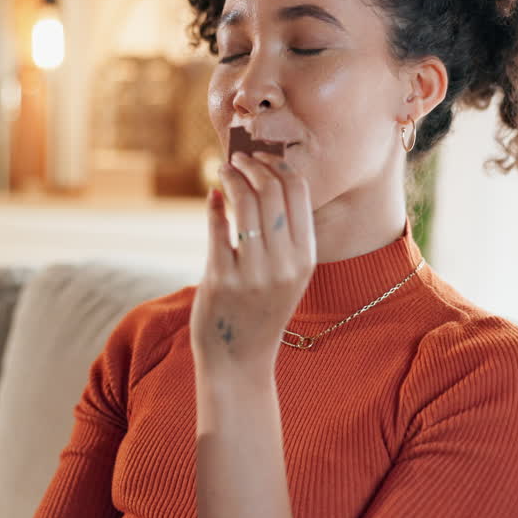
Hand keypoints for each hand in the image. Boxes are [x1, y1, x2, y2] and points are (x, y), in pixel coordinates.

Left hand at [190, 150, 316, 375]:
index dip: (278, 165)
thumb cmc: (262, 310)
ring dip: (231, 178)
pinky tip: (212, 197)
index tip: (262, 157)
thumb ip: (283, 233)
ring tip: (223, 171)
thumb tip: (267, 178)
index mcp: (305, 258)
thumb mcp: (287, 274)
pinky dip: (214, 205)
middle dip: (252, 165)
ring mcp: (252, 273)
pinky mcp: (221, 280)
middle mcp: (283, 264)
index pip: (299, 192)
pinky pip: (217, 228)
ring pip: (244, 204)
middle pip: (271, 191)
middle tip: (238, 159)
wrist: (240, 360)